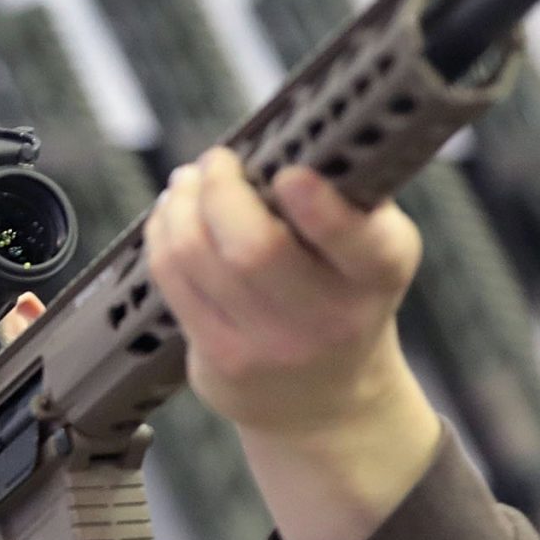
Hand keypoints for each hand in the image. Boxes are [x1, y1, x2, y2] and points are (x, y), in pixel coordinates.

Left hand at [145, 147, 420, 439]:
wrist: (327, 401)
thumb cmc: (344, 297)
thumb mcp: (369, 250)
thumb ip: (342, 198)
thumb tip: (277, 137)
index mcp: (378, 275)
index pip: (356, 242)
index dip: (320, 208)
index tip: (290, 175)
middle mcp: (329, 320)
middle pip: (254, 247)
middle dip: (220, 189)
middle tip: (216, 161)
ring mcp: (269, 348)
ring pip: (197, 258)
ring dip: (180, 204)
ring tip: (187, 182)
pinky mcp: (219, 363)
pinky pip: (172, 282)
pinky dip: (162, 235)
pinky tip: (171, 216)